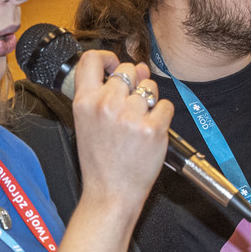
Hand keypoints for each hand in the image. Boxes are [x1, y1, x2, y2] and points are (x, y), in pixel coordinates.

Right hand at [69, 51, 173, 214]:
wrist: (110, 194)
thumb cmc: (100, 161)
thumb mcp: (87, 123)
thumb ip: (106, 92)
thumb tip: (137, 67)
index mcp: (84, 102)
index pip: (91, 59)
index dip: (107, 58)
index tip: (113, 67)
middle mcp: (106, 105)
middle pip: (129, 69)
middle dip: (134, 83)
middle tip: (130, 108)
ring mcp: (130, 116)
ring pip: (150, 87)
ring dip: (149, 101)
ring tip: (138, 124)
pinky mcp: (153, 128)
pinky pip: (166, 106)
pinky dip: (162, 117)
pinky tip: (150, 132)